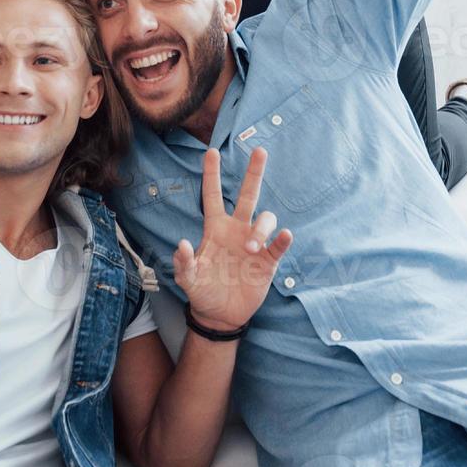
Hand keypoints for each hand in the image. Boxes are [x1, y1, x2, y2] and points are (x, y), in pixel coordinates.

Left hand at [174, 147, 292, 333]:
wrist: (220, 315)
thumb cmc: (201, 291)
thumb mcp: (187, 278)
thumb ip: (182, 262)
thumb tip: (181, 243)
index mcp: (215, 229)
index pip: (211, 196)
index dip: (211, 174)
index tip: (211, 151)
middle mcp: (236, 230)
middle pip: (247, 195)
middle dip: (253, 173)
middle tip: (260, 150)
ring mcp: (254, 244)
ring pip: (264, 220)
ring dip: (260, 229)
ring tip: (251, 248)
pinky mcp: (268, 261)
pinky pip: (278, 245)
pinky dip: (282, 239)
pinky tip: (284, 236)